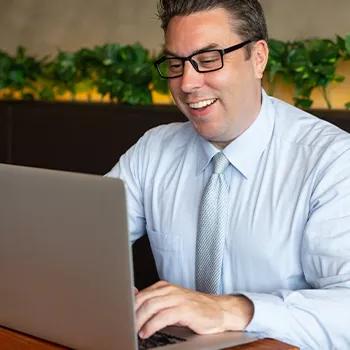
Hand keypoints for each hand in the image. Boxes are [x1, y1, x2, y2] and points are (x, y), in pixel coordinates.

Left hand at [135, 281, 253, 338]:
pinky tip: (146, 332)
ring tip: (134, 331)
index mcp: (163, 287)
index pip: (140, 295)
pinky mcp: (184, 309)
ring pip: (150, 306)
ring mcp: (177, 298)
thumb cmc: (192, 308)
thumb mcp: (170, 302)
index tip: (121, 317)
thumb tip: (132, 297)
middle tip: (125, 327)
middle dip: (132, 314)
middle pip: (143, 300)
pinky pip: (163, 316)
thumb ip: (153, 300)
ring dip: (139, 320)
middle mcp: (169, 290)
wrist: (217, 310)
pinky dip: (151, 325)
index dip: (129, 307)